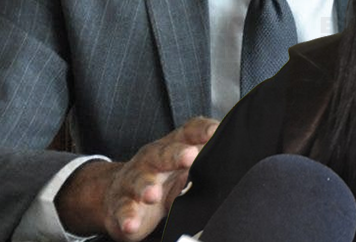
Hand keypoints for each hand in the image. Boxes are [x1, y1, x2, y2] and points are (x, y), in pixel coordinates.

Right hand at [56, 116, 218, 241]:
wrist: (117, 192)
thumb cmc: (161, 176)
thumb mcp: (184, 166)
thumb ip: (205, 160)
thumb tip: (238, 161)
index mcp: (171, 147)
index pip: (188, 132)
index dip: (201, 131)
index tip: (214, 132)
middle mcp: (152, 160)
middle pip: (163, 154)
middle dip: (175, 155)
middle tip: (189, 157)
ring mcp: (134, 181)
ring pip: (139, 181)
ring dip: (146, 187)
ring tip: (152, 194)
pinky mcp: (121, 204)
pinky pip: (123, 209)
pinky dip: (127, 217)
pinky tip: (131, 223)